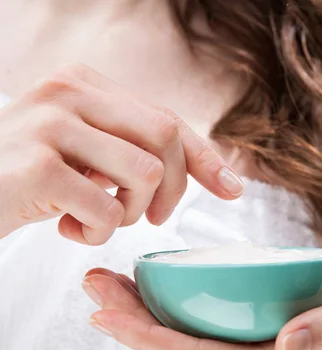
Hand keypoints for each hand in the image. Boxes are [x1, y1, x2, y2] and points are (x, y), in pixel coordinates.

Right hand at [0, 63, 242, 243]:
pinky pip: (106, 210)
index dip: (206, 157)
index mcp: (85, 84)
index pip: (166, 119)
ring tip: (98, 219)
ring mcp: (50, 125)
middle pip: (165, 137)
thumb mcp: (84, 151)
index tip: (233, 190)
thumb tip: (210, 171)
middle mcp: (68, 93)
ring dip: (130, 213)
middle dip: (174, 190)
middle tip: (153, 217)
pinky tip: (68, 229)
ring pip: (144, 174)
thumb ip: (132, 146)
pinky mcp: (37, 167)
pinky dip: (96, 234)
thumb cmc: (29, 176)